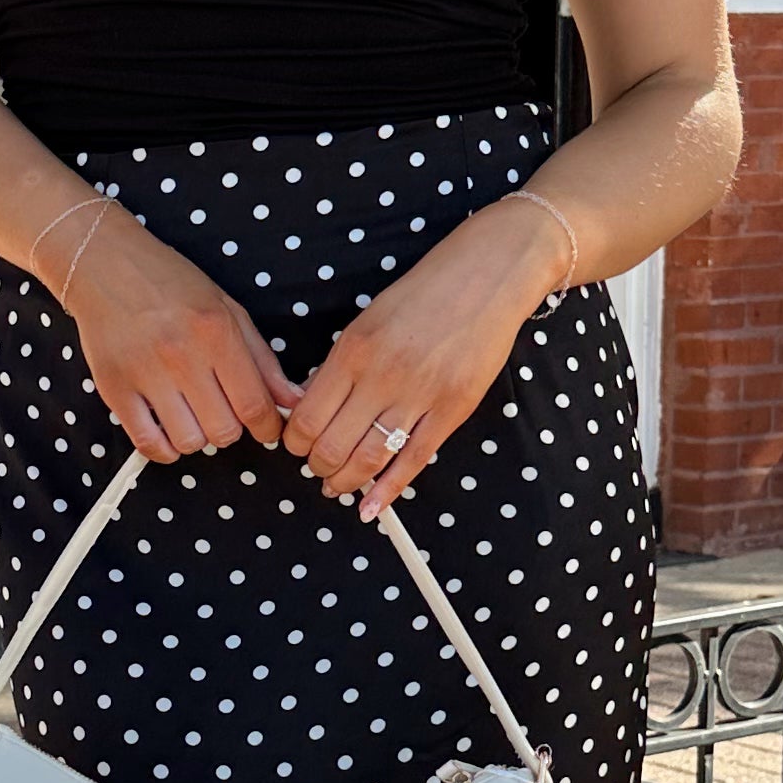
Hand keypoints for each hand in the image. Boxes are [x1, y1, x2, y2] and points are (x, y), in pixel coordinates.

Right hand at [62, 210, 301, 459]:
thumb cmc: (171, 283)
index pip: (254, 405)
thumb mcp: (227, 310)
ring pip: (189, 442)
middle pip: (224, 430)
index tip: (267, 430)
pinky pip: (148, 443)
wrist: (104, 264)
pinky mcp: (114, 388)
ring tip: (193, 416)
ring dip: (198, 437)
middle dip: (231, 429)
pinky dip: (164, 449)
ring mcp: (145, 374)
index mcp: (216, 332)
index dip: (268, 429)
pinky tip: (168, 430)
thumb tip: (292, 402)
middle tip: (223, 411)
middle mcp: (181, 355)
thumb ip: (262, 360)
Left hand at [285, 205, 559, 518]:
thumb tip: (313, 408)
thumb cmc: (424, 294)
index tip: (296, 446)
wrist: (487, 275)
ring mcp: (419, 396)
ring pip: (368, 459)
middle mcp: (382, 376)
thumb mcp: (368, 320)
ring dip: (345, 482)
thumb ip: (341, 364)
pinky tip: (371, 507)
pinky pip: (413, 461)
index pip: (307, 417)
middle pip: (332, 446)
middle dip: (317, 467)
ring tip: (337, 486)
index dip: (295, 442)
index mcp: (353, 350)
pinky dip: (388, 491)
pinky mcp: (452, 410)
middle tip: (317, 469)